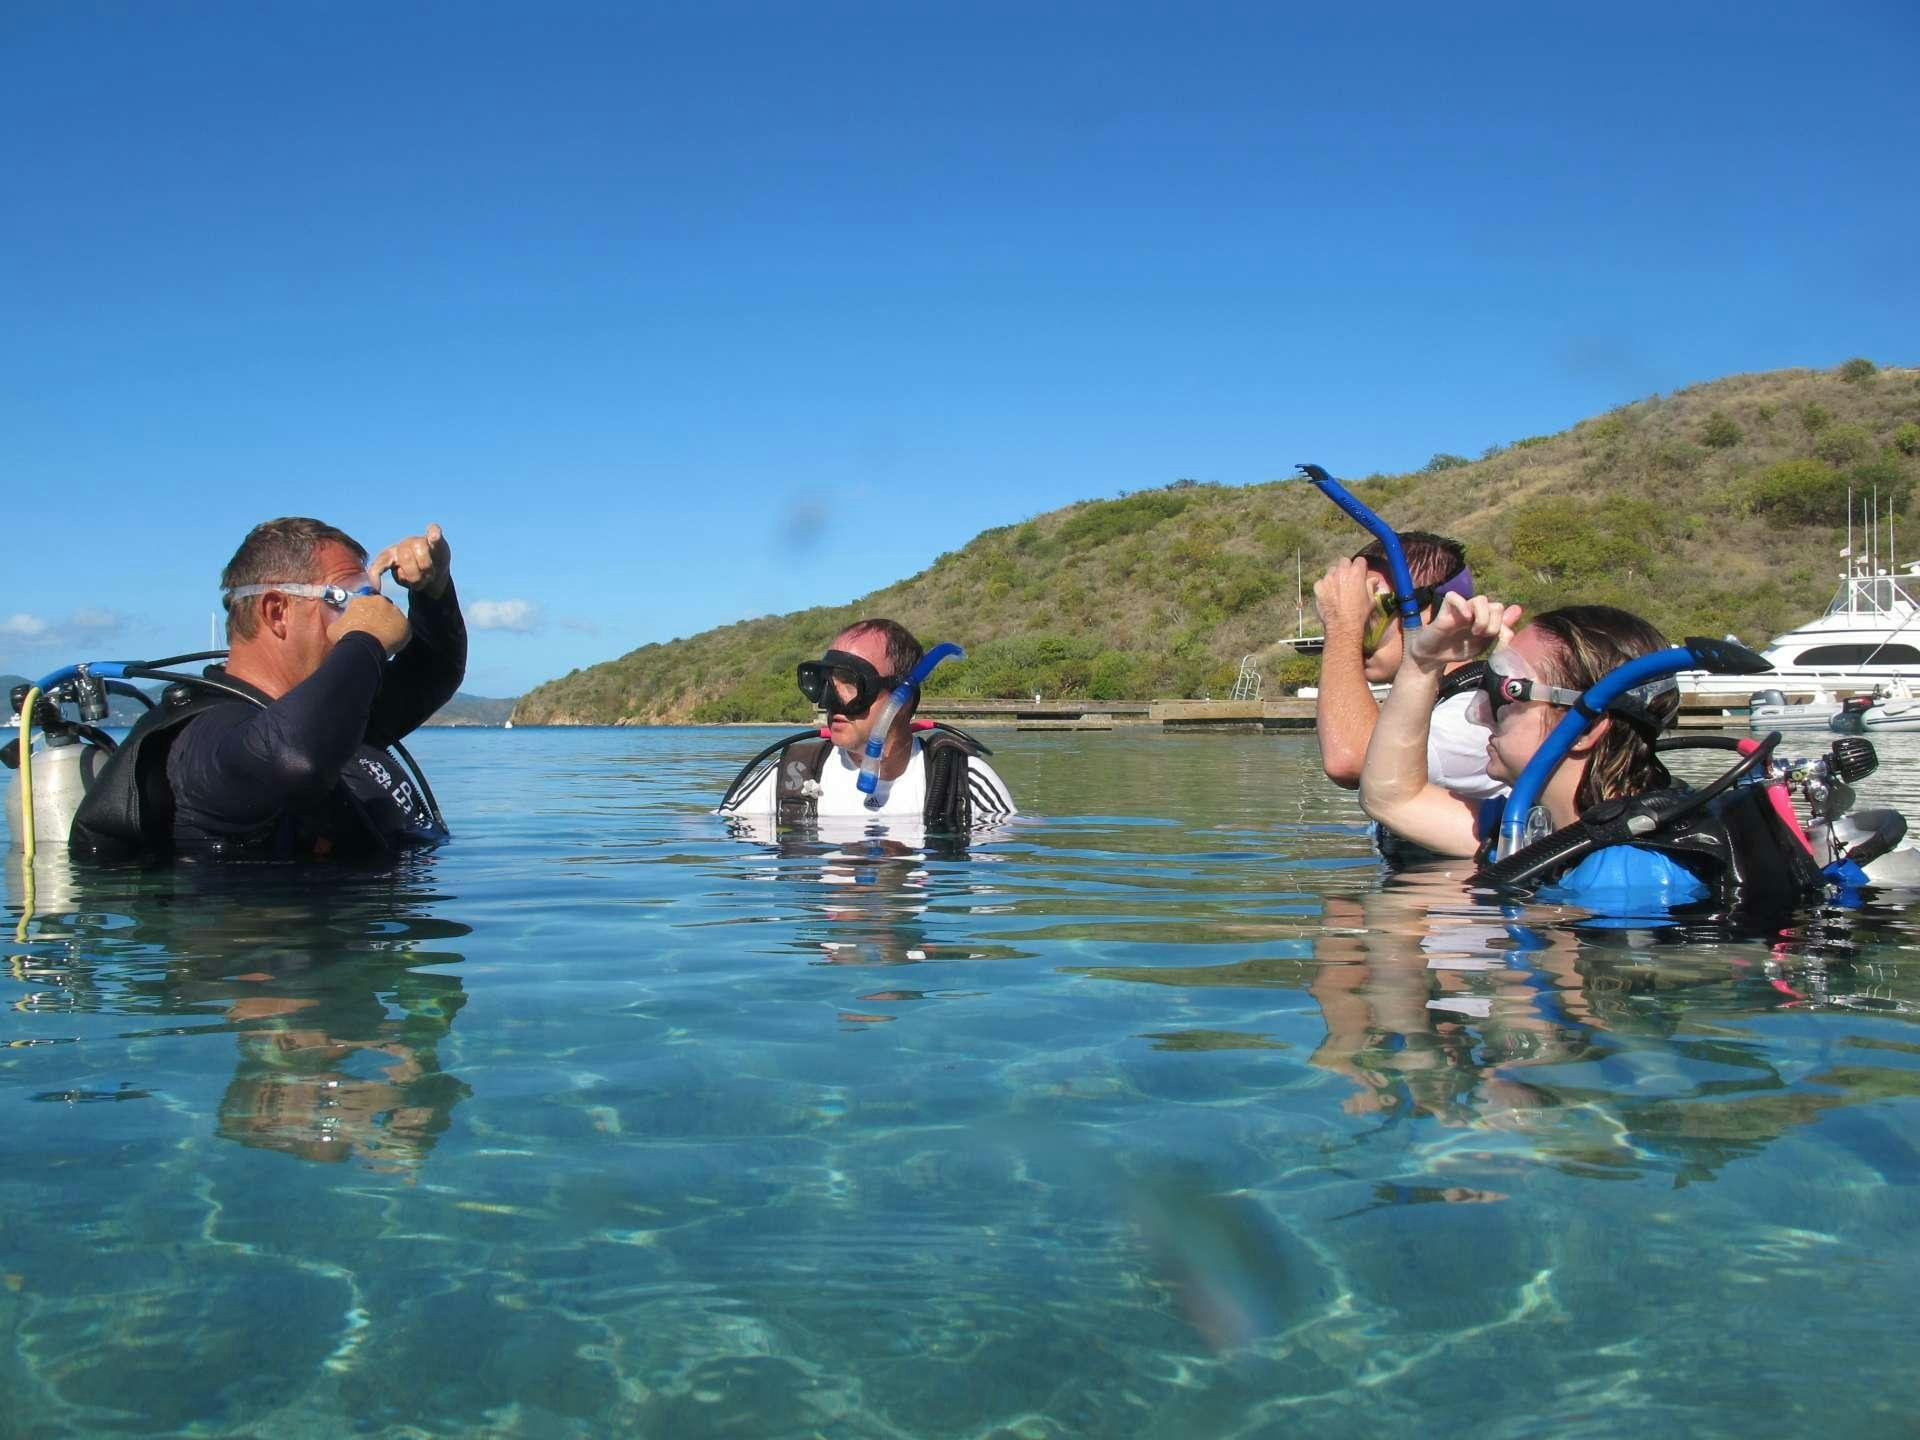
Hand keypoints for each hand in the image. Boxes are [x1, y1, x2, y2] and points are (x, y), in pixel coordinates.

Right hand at [328, 593, 411, 657]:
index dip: (365, 614)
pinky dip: (399, 635)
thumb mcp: (334, 626)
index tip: (364, 623)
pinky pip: (403, 628)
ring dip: (389, 625)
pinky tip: (391, 643)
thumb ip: (340, 620)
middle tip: (375, 631)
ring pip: (393, 617)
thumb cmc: (345, 637)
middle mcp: (380, 601)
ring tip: (383, 639)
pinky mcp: (404, 622)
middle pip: (381, 608)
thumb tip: (340, 622)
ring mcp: (394, 611)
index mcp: (362, 600)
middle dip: (379, 617)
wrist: (362, 646)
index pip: (366, 604)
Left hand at [372, 523, 450, 598]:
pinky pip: (434, 531)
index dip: (375, 573)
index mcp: (390, 555)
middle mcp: (403, 545)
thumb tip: (382, 586)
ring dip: (427, 568)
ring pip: (422, 554)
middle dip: (415, 575)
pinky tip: (433, 536)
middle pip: (406, 558)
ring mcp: (419, 540)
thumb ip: (400, 578)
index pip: (380, 562)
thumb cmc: (417, 574)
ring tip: (429, 574)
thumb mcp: (405, 579)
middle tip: (421, 580)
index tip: (376, 587)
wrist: (436, 569)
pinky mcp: (434, 539)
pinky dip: (433, 534)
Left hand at [1313, 557, 1375, 650]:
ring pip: (1331, 570)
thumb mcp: (1371, 600)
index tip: (1360, 573)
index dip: (1360, 567)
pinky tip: (1328, 595)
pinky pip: (1321, 581)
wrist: (1343, 625)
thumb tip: (1374, 580)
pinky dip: (1324, 586)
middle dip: (1346, 568)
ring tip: (1337, 588)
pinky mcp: (1318, 587)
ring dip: (1335, 576)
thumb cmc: (1359, 613)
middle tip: (1348, 579)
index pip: (1360, 560)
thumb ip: (1371, 586)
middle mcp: (1341, 572)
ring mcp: (1328, 579)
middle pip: (1344, 561)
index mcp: (1356, 573)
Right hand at [1403, 592, 1520, 671]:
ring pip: (1480, 599)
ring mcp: (1461, 610)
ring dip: (1483, 617)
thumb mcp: (1484, 645)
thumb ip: (1500, 631)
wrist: (1434, 657)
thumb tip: (1517, 611)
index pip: (1503, 612)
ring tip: (1476, 631)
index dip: (1504, 626)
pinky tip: (1465, 619)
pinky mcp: (1445, 611)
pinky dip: (1462, 606)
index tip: (1498, 641)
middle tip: (1484, 636)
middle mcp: (1475, 612)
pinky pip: (1453, 597)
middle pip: (1496, 605)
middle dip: (1495, 623)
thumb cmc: (1458, 649)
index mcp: (1486, 619)